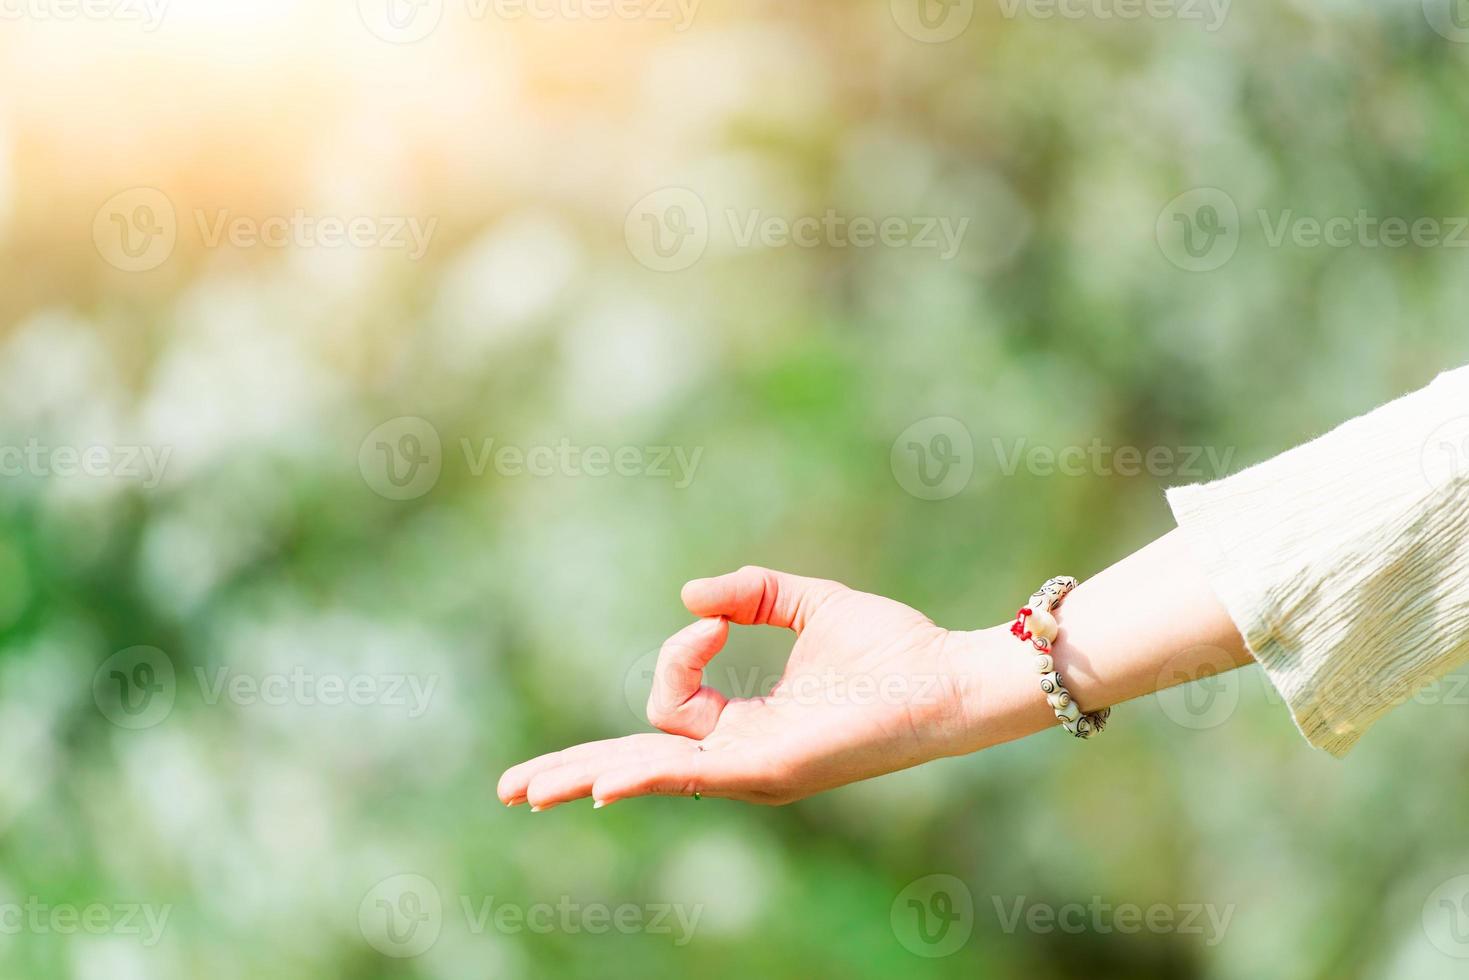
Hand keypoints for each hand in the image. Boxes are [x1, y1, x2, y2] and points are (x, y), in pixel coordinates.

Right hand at [497, 566, 982, 808]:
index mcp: (746, 725)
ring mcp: (752, 769)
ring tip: (526, 794)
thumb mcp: (808, 604)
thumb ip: (750, 593)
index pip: (672, 702)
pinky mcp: (771, 768)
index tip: (716, 616)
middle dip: (572, 772)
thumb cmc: (893, 648)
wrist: (949, 675)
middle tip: (512, 789)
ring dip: (584, 779)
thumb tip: (688, 596)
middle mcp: (741, 756)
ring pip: (648, 774)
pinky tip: (600, 786)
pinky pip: (693, 774)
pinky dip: (642, 778)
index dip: (678, 650)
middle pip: (637, 764)